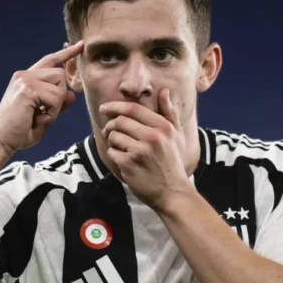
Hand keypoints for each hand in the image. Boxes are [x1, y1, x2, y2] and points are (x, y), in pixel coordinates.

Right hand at [0, 41, 83, 155]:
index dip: (66, 54)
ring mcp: (25, 80)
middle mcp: (24, 75)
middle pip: (60, 75)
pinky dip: (52, 113)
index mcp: (25, 78)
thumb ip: (58, 104)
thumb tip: (72, 94)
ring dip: (56, 106)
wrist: (1, 141)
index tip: (80, 45)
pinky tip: (37, 119)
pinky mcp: (27, 89)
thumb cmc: (19, 131)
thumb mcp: (44, 116)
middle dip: (60, 96)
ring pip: (60, 86)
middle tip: (44, 113)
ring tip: (40, 117)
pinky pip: (56, 98)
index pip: (50, 61)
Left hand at [101, 89, 192, 209]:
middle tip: (109, 130)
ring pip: (114, 136)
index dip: (116, 106)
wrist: (173, 192)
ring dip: (112, 141)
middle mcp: (152, 137)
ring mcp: (140, 151)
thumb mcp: (177, 135)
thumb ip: (169, 112)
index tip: (104, 108)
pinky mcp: (129, 165)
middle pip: (120, 121)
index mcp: (163, 127)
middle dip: (110, 124)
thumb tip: (163, 90)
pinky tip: (122, 160)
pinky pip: (112, 152)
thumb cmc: (173, 162)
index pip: (133, 109)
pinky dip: (114, 155)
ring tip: (119, 146)